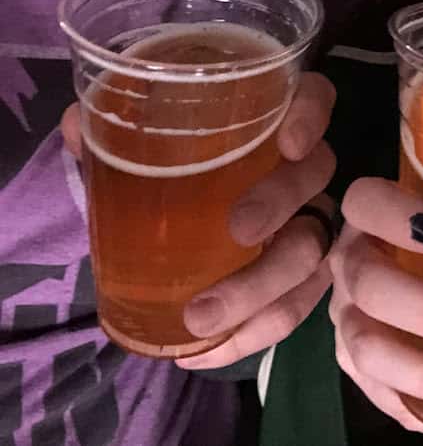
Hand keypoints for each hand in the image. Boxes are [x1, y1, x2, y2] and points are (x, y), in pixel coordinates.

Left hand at [62, 71, 336, 368]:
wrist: (195, 210)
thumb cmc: (183, 158)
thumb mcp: (150, 139)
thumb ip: (119, 129)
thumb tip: (77, 124)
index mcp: (278, 116)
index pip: (316, 98)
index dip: (311, 116)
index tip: (287, 143)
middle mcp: (306, 163)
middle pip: (316, 173)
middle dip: (281, 203)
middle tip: (239, 230)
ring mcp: (312, 220)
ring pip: (312, 249)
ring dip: (262, 288)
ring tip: (202, 318)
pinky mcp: (303, 277)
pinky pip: (292, 307)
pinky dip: (247, 335)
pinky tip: (199, 352)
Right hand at [329, 178, 422, 440]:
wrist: (395, 262)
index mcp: (372, 214)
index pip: (365, 201)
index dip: (393, 215)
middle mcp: (350, 262)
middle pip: (368, 284)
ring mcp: (346, 316)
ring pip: (366, 347)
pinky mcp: (353, 363)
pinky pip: (378, 394)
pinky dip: (420, 412)